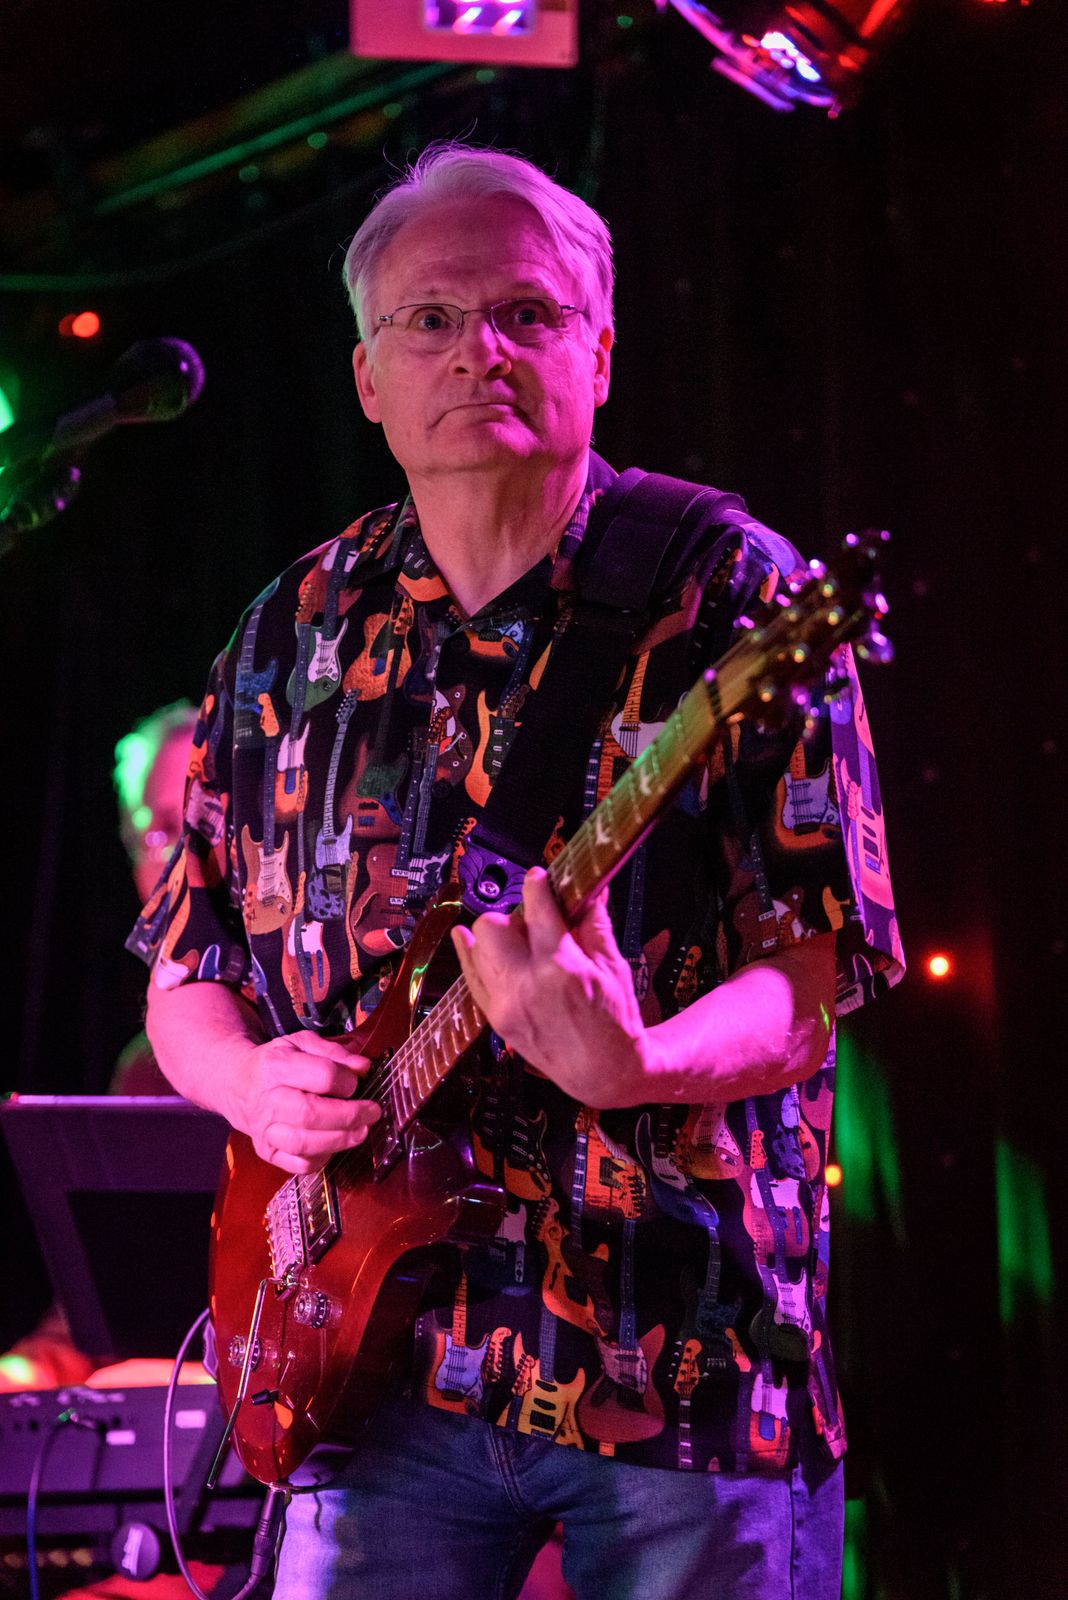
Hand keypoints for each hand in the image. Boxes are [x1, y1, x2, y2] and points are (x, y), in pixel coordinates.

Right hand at [230, 1031, 381, 1175]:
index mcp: (276, 1066)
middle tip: (372, 1113)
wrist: (238, 1084)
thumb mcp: (301, 1044)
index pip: (321, 1076)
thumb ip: (334, 1053)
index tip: (357, 1082)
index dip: (347, 1081)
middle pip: (311, 1114)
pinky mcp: (266, 1151)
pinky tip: (333, 1145)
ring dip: (340, 1140)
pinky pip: (297, 1165)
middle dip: (350, 1116)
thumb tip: (363, 1068)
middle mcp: (267, 1100)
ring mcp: (264, 1129)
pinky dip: (321, 1159)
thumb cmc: (276, 1063)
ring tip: (360, 1131)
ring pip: (304, 1143)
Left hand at [451, 867, 646, 1106]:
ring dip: (496, 937)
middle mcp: (526, 985)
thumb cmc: (615, 1022)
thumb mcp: (613, 967)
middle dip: (513, 917)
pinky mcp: (494, 1018)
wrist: (603, 1072)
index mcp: (562, 968)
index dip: (537, 885)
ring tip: (519, 943)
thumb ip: (595, 923)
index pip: (536, 908)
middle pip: (493, 924)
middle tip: (534, 925)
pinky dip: (470, 955)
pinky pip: (469, 976)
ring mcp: (504, 1004)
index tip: (540, 877)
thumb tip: (591, 887)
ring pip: (477, 945)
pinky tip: (469, 940)